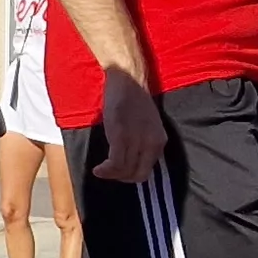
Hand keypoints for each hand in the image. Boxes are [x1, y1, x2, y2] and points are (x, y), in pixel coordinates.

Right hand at [92, 69, 166, 183]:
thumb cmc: (134, 99)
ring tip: (101, 170)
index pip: (147, 170)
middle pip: (138, 175)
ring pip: (125, 171)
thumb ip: (143, 141)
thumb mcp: (147, 124)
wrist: (127, 79)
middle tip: (109, 172)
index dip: (131, 175)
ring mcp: (137, 141)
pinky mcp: (121, 136)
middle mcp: (152, 143)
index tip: (119, 172)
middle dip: (121, 178)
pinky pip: (115, 163)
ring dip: (111, 175)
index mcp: (159, 140)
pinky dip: (105, 171)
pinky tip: (97, 169)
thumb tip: (131, 159)